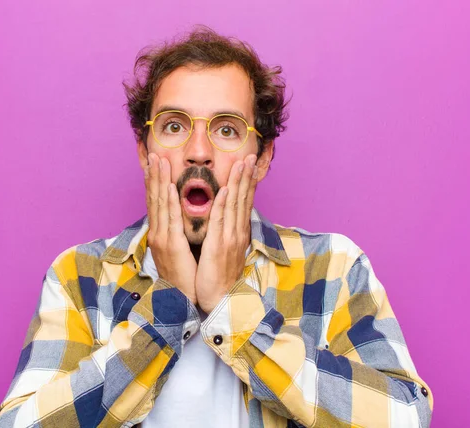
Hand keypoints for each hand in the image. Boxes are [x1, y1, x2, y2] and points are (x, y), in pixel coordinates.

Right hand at [144, 153, 197, 303]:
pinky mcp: (170, 245)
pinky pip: (171, 218)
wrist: (179, 299)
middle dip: (154, 175)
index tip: (156, 164)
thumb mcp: (178, 252)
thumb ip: (177, 234)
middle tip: (154, 154)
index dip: (156, 182)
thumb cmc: (183, 276)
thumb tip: (179, 220)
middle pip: (155, 198)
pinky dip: (170, 201)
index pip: (157, 203)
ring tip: (158, 162)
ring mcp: (162, 238)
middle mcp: (158, 233)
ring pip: (160, 204)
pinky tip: (170, 187)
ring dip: (159, 181)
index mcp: (161, 233)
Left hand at [195, 154, 257, 313]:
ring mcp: (230, 238)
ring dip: (238, 183)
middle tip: (250, 155)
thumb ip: (226, 234)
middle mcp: (237, 232)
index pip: (243, 202)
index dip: (247, 182)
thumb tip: (225, 220)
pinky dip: (224, 205)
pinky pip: (221, 222)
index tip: (248, 165)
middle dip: (246, 176)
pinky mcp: (219, 246)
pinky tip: (226, 190)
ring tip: (242, 163)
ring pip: (235, 205)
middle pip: (243, 199)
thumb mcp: (225, 251)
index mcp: (237, 233)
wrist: (221, 299)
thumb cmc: (220, 276)